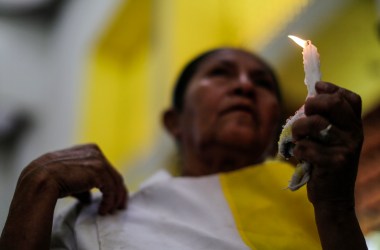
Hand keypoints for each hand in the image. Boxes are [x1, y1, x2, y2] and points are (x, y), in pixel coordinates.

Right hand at [19, 143, 127, 214]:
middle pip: (114, 175)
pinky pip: (110, 190)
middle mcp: (95, 152)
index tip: (114, 196)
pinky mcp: (98, 171)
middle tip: (119, 206)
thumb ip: (82, 184)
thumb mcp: (69, 177)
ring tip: (110, 211)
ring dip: (115, 199)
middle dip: (119, 192)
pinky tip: (102, 210)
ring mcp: (98, 160)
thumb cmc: (50, 179)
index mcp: (89, 150)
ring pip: (115, 183)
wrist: (41, 179)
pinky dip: (109, 202)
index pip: (107, 168)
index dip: (112, 183)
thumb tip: (88, 199)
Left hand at [291, 81, 362, 207]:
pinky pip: (305, 147)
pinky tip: (300, 157)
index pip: (350, 99)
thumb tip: (310, 98)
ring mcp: (346, 149)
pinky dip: (296, 150)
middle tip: (304, 113)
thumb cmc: (325, 164)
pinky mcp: (334, 164)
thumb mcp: (332, 141)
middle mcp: (354, 135)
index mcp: (354, 126)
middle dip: (312, 104)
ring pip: (314, 123)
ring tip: (297, 138)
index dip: (332, 89)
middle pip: (333, 104)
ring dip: (298, 129)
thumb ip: (326, 121)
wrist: (333, 198)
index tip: (317, 87)